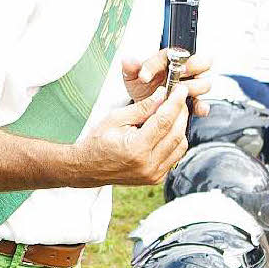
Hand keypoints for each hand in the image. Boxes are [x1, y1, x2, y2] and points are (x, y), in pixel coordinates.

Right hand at [75, 84, 189, 185]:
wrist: (87, 168)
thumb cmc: (97, 143)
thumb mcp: (116, 118)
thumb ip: (142, 107)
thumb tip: (162, 94)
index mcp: (136, 148)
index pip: (164, 121)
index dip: (175, 102)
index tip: (180, 90)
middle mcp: (148, 164)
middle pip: (176, 133)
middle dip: (180, 112)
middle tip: (178, 97)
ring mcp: (153, 174)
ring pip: (180, 145)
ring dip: (180, 126)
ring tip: (172, 113)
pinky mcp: (156, 178)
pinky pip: (175, 156)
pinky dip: (175, 140)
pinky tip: (167, 129)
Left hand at [121, 50, 211, 115]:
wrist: (146, 107)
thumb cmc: (143, 87)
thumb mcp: (133, 77)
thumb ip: (131, 68)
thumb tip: (128, 61)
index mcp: (168, 59)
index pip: (169, 54)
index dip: (157, 65)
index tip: (144, 76)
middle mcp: (184, 69)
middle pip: (198, 62)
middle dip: (190, 68)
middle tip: (176, 77)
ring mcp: (191, 85)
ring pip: (203, 82)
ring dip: (193, 88)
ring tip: (179, 92)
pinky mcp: (193, 101)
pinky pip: (202, 102)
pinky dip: (200, 106)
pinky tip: (195, 107)